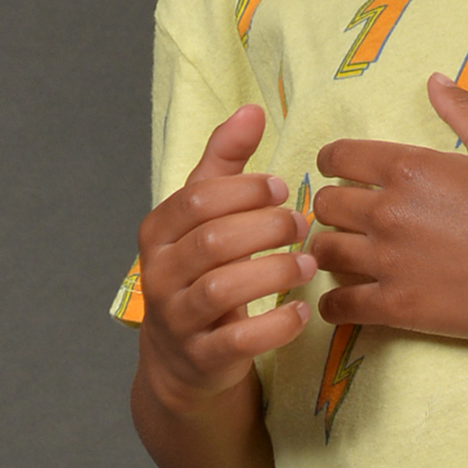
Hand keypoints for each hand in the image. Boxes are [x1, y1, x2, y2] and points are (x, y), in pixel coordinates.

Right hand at [134, 104, 316, 414]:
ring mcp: (178, 319)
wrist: (182, 358)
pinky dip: (276, 324)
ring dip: (276, 271)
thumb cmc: (201, 271)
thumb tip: (251, 110)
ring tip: (309, 263)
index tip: (281, 188)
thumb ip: (224, 163)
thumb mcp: (204, 216)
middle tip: (302, 223)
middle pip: (213, 241)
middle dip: (266, 227)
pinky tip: (301, 310)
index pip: (198, 200)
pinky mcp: (203, 357)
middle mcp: (159, 274)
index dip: (244, 190)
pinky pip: (241, 341)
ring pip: (224, 289)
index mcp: (158, 232)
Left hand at [308, 75, 467, 340]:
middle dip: (330, 207)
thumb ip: (463, 111)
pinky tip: (340, 302)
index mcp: (408, 168)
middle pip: (325, 205)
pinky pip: (338, 305)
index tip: (334, 169)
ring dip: (326, 251)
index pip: (339, 157)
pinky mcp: (395, 306)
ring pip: (323, 252)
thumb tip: (435, 80)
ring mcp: (387, 261)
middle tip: (344, 216)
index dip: (330, 161)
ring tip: (340, 255)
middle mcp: (387, 212)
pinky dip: (332, 304)